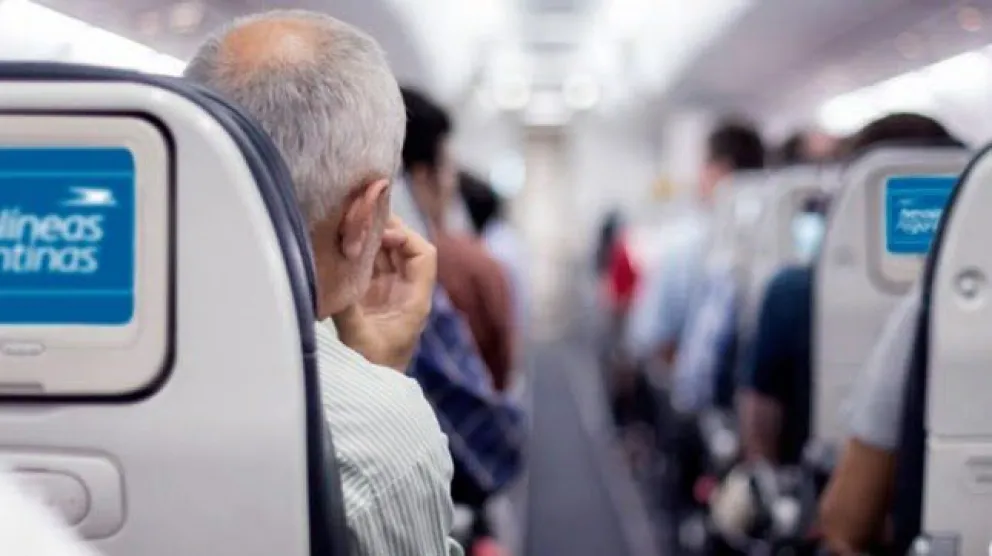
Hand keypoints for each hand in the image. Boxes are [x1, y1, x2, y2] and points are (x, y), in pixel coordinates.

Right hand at [333, 216, 435, 370]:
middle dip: (386, 229)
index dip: (406, 238)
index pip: (424, 255)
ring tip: (349, 223)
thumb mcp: (358, 338)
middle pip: (404, 248)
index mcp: (415, 301)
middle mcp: (405, 292)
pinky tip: (341, 242)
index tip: (380, 236)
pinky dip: (358, 252)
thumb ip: (346, 307)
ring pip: (385, 254)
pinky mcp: (369, 297)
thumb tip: (328, 276)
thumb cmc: (371, 370)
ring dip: (370, 239)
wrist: (368, 394)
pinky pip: (368, 266)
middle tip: (360, 216)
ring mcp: (388, 293)